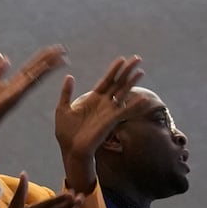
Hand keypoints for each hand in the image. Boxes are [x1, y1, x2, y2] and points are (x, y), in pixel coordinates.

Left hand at [0, 44, 68, 131]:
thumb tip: (6, 58)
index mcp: (15, 82)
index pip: (32, 67)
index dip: (42, 57)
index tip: (53, 49)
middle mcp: (20, 86)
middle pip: (38, 69)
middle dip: (50, 59)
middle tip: (63, 49)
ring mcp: (19, 91)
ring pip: (37, 75)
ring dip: (48, 65)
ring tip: (61, 57)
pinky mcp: (14, 96)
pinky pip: (28, 84)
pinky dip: (37, 75)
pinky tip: (45, 67)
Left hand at [53, 55, 146, 191]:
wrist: (70, 148)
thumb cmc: (66, 131)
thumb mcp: (62, 108)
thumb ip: (66, 92)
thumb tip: (69, 76)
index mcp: (92, 98)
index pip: (106, 80)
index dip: (114, 70)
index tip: (121, 59)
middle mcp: (103, 103)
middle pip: (118, 83)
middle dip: (127, 71)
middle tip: (137, 59)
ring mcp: (108, 111)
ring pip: (123, 93)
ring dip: (132, 82)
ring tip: (141, 71)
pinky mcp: (111, 121)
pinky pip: (124, 111)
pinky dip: (134, 105)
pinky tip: (143, 99)